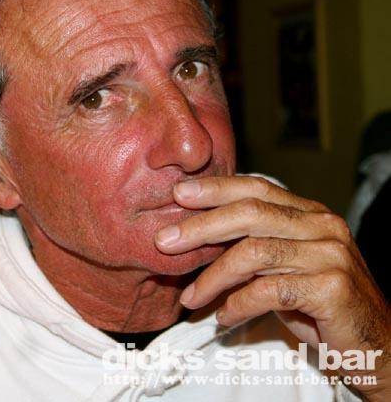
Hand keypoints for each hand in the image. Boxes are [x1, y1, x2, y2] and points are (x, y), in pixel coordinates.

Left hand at [154, 176, 390, 400]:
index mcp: (309, 213)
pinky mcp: (331, 287)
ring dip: (212, 277)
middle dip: (201, 226)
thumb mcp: (284, 267)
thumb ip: (252, 247)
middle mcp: (322, 225)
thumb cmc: (319, 304)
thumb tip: (194, 240)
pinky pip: (268, 291)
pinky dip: (238, 305)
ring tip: (190, 298)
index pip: (257, 189)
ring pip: (253, 253)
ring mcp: (329, 254)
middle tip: (165, 241)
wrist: (376, 344)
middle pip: (250, 214)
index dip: (216, 189)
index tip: (179, 194)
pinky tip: (223, 318)